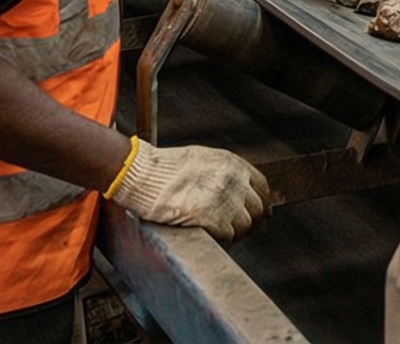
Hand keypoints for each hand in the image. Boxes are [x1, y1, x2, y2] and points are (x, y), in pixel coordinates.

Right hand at [109, 138, 268, 241]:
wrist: (138, 173)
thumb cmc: (163, 169)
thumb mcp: (201, 159)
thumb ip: (223, 172)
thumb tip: (240, 189)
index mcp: (232, 163)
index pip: (261, 187)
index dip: (260, 203)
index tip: (256, 214)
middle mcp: (233, 179)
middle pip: (256, 209)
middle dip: (250, 221)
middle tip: (239, 230)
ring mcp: (224, 199)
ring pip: (244, 225)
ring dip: (234, 233)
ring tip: (220, 234)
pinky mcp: (211, 218)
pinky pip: (228, 236)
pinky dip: (222, 240)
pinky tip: (210, 237)